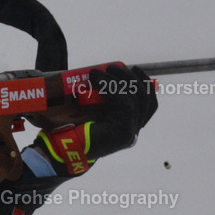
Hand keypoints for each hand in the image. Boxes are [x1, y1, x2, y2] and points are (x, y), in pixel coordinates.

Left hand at [31, 64, 157, 176]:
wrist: (65, 147)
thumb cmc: (74, 128)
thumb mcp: (93, 108)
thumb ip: (103, 96)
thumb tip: (102, 72)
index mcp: (129, 124)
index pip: (149, 102)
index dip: (145, 83)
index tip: (133, 68)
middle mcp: (133, 130)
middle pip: (145, 98)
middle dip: (130, 78)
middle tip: (111, 67)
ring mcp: (131, 132)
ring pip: (135, 98)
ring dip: (116, 80)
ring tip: (97, 73)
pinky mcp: (125, 132)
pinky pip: (126, 104)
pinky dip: (113, 88)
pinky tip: (98, 81)